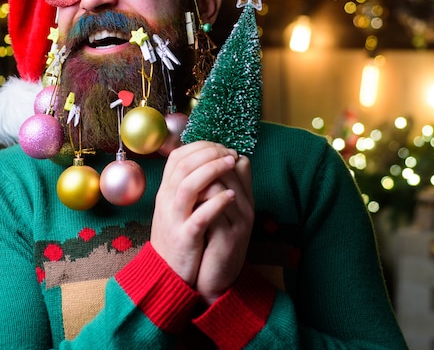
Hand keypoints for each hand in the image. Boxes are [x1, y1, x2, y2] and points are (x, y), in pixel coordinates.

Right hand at [150, 141, 238, 286]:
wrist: (165, 272)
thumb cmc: (178, 236)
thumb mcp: (177, 207)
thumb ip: (188, 185)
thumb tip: (208, 160)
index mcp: (165, 191)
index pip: (177, 157)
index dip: (199, 146)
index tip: (219, 146)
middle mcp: (166, 200)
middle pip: (183, 165)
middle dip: (208, 153)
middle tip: (229, 152)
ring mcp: (174, 218)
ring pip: (188, 185)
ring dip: (212, 170)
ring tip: (231, 163)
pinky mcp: (184, 238)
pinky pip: (199, 216)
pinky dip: (216, 202)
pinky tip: (230, 195)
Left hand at [196, 155, 253, 304]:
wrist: (216, 278)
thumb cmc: (215, 241)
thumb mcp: (221, 212)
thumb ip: (219, 188)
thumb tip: (207, 160)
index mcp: (246, 199)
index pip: (240, 163)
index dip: (216, 155)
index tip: (198, 157)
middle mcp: (247, 208)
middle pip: (229, 171)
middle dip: (205, 163)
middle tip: (188, 165)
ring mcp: (239, 222)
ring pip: (220, 187)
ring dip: (199, 181)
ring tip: (185, 182)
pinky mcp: (227, 238)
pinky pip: (213, 211)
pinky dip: (198, 202)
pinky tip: (187, 202)